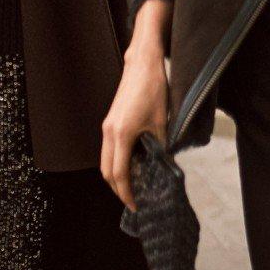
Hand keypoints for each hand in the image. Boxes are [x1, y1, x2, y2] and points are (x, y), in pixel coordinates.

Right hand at [101, 45, 169, 210]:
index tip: (135, 205)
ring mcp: (107, 126)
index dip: (126, 192)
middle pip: (106, 170)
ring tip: (132, 186)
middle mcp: (109, 132)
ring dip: (115, 176)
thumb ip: (160, 146)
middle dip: (117, 189)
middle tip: (133, 200)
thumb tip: (164, 165)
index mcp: (121, 134)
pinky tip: (132, 165)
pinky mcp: (110, 121)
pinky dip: (116, 162)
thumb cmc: (153, 89)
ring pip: (105, 160)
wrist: (142, 64)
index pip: (119, 173)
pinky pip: (109, 149)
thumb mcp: (161, 121)